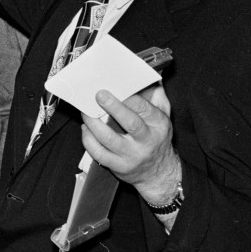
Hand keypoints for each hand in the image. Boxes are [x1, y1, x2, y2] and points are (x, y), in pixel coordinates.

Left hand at [81, 85, 179, 205]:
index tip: (117, 87)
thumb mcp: (164, 117)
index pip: (145, 109)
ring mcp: (132, 156)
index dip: (130, 98)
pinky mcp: (118, 167)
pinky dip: (88, 140)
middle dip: (113, 107)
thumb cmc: (157, 138)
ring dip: (94, 123)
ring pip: (109, 139)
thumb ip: (157, 97)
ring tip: (85, 111)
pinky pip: (98, 154)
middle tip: (99, 95)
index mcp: (158, 125)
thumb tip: (150, 79)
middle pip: (130, 123)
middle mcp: (147, 141)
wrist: (158, 172)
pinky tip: (86, 129)